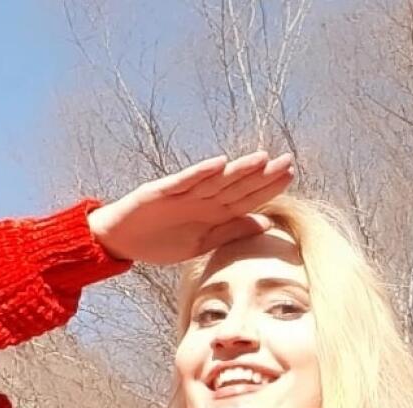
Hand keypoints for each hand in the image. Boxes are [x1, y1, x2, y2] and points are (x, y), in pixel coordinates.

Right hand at [86, 150, 294, 264]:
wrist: (121, 241)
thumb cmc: (160, 242)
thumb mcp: (201, 244)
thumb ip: (231, 232)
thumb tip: (265, 223)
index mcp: (212, 213)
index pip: (246, 198)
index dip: (268, 188)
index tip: (291, 176)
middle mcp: (201, 199)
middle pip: (236, 185)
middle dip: (261, 175)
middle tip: (288, 161)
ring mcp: (182, 194)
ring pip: (215, 180)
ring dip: (237, 170)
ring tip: (262, 159)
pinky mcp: (161, 192)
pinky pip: (184, 182)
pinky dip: (200, 173)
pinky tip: (219, 164)